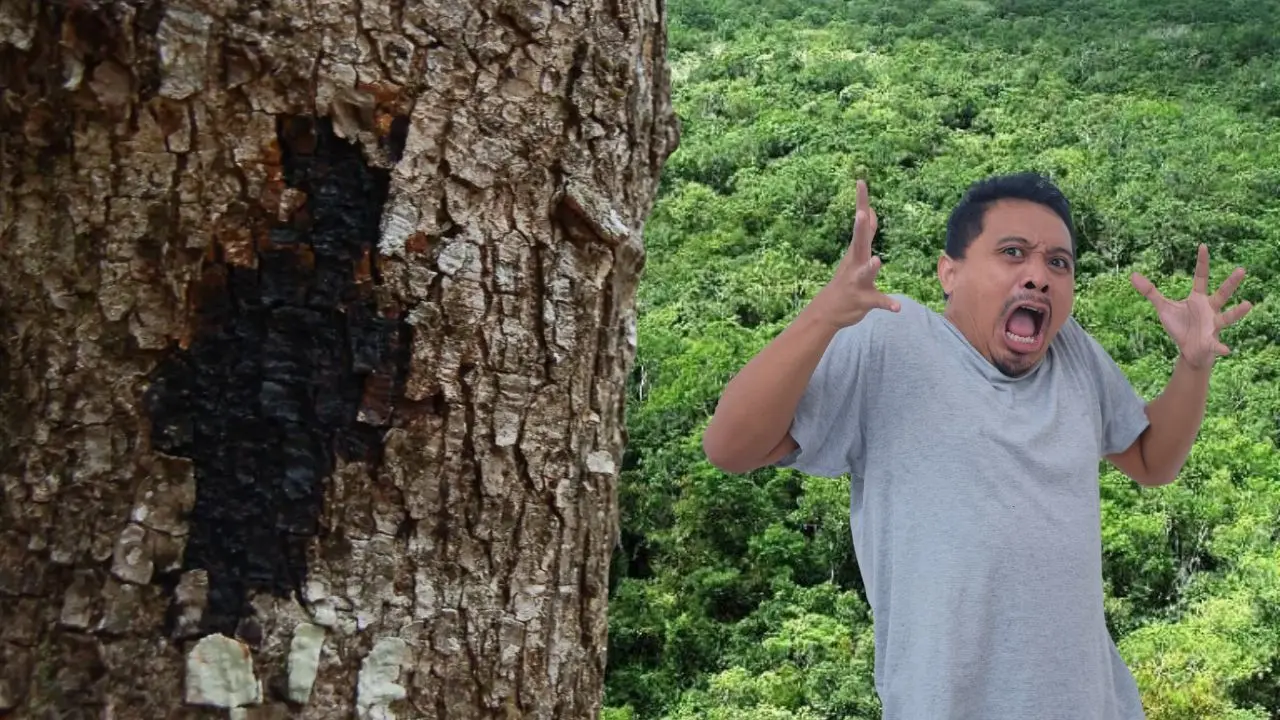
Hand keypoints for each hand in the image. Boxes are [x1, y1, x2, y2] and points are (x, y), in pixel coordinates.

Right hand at [807, 179, 899, 328]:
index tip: (861, 182)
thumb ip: (865, 233)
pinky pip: (876, 301)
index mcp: (857, 250)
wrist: (828, 310)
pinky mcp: (863, 299)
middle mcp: (856, 262)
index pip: (861, 222)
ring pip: (865, 272)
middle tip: (861, 212)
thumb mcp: (855, 253)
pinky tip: (897, 307)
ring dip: (870, 267)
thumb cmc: (846, 279)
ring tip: (877, 260)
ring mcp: (858, 281)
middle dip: (860, 227)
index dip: (862, 203)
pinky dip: (886, 303)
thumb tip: (869, 210)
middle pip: (859, 242)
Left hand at [1130, 243, 1252, 370]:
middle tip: (1242, 269)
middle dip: (1231, 283)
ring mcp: (1213, 325)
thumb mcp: (1163, 307)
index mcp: (1198, 298)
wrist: (1189, 350)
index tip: (1203, 245)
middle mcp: (1210, 309)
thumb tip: (1132, 274)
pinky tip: (1227, 350)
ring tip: (1248, 304)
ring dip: (1237, 312)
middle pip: (1222, 294)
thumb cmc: (1180, 326)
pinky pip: (1217, 344)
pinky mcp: (1210, 341)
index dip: (1202, 262)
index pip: (1201, 277)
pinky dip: (1221, 347)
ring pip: (1227, 317)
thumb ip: (1150, 292)